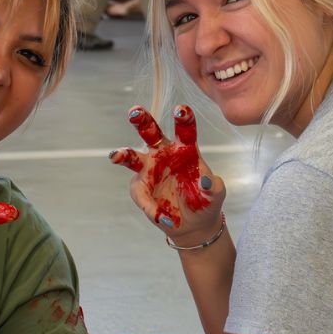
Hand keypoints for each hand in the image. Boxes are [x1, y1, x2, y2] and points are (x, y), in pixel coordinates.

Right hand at [110, 105, 224, 244]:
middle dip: (142, 121)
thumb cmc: (206, 201)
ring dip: (123, 154)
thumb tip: (206, 181)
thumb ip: (213, 186)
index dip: (183, 119)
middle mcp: (164, 155)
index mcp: (185, 149)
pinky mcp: (141, 189)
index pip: (184, 131)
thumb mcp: (216, 194)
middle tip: (134, 112)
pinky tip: (163, 218)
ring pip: (132, 158)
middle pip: (150, 134)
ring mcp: (149, 171)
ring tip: (116, 156)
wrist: (194, 224)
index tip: (181, 109)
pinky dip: (152, 208)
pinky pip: (141, 195)